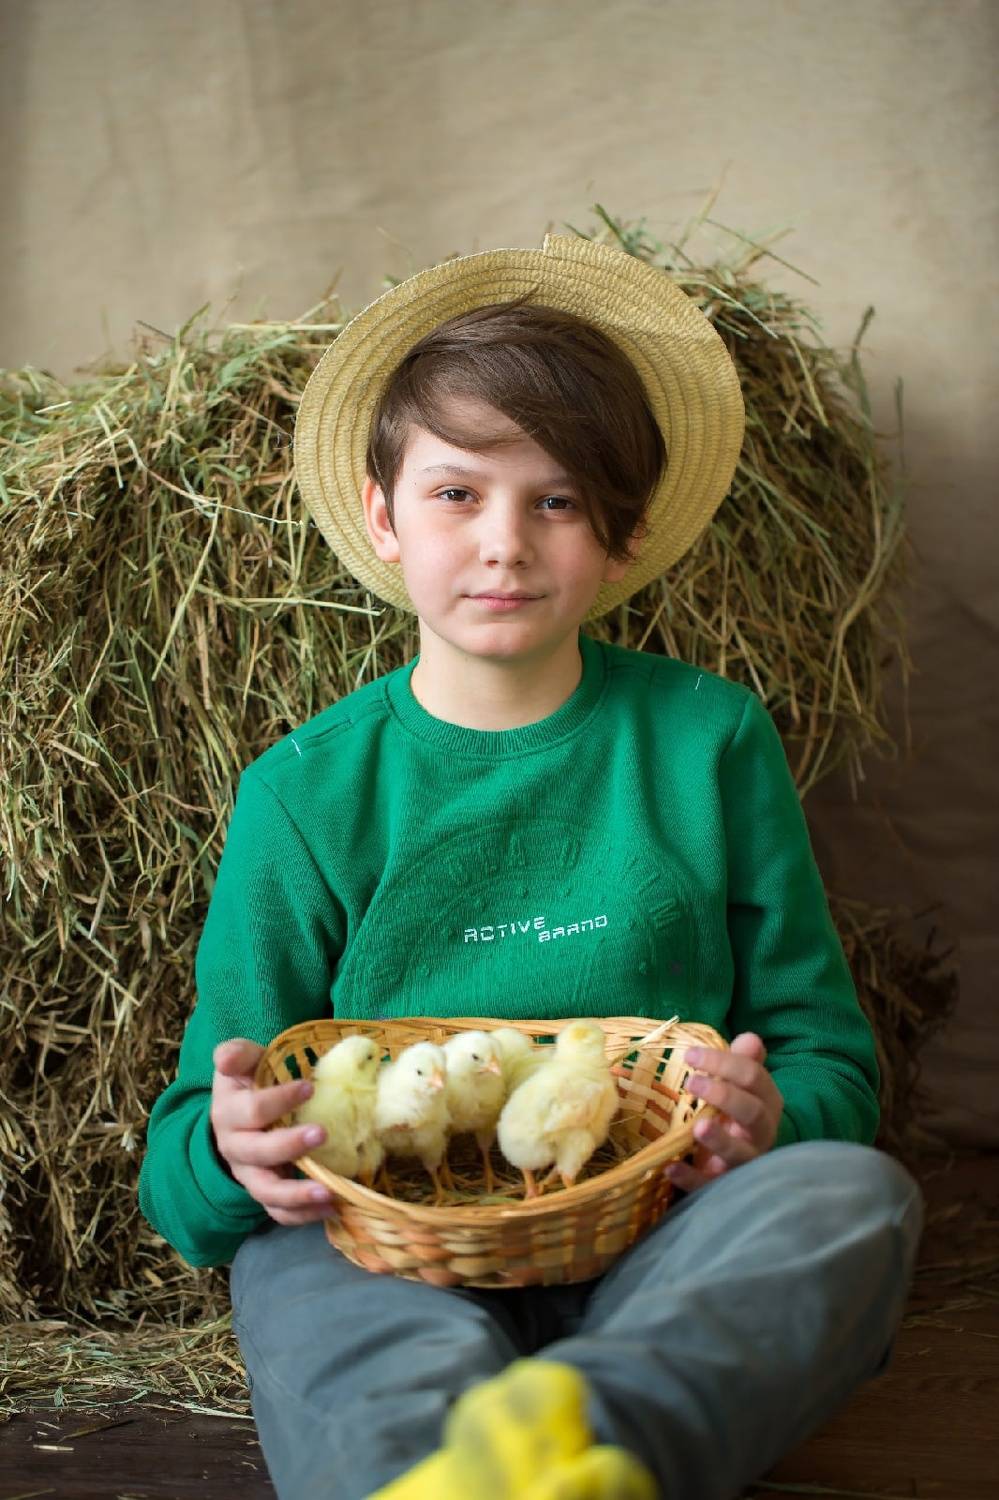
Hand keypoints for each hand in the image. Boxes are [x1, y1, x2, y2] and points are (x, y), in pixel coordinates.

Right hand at [210, 1039, 335, 1226]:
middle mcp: (235, 1147)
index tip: (310, 1087)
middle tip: (322, 1134)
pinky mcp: (264, 1193)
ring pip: (266, 1191)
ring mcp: (249, 1174)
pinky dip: (303, 1215)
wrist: (237, 1116)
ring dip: (297, 1194)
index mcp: (229, 1112)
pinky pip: (278, 1212)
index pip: (252, 1110)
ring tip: (328, 1193)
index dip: (279, 1100)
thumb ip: (237, 1054)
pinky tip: (332, 1208)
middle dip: (289, 1145)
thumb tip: (224, 1058)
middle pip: (258, 1152)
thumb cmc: (249, 1082)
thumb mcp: (242, 1062)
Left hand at [665, 1033, 783, 1193]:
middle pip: (753, 1113)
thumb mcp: (739, 1090)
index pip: (754, 1078)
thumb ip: (743, 1064)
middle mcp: (761, 1134)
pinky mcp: (722, 1187)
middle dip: (725, 1096)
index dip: (725, 1063)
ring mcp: (743, 1163)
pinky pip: (710, 1185)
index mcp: (765, 1103)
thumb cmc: (732, 1117)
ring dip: (720, 1140)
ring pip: (741, 1154)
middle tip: (692, 1083)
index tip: (690, 1055)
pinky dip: (691, 1177)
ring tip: (697, 1127)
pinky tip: (671, 1167)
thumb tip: (750, 1038)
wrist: (732, 1164)